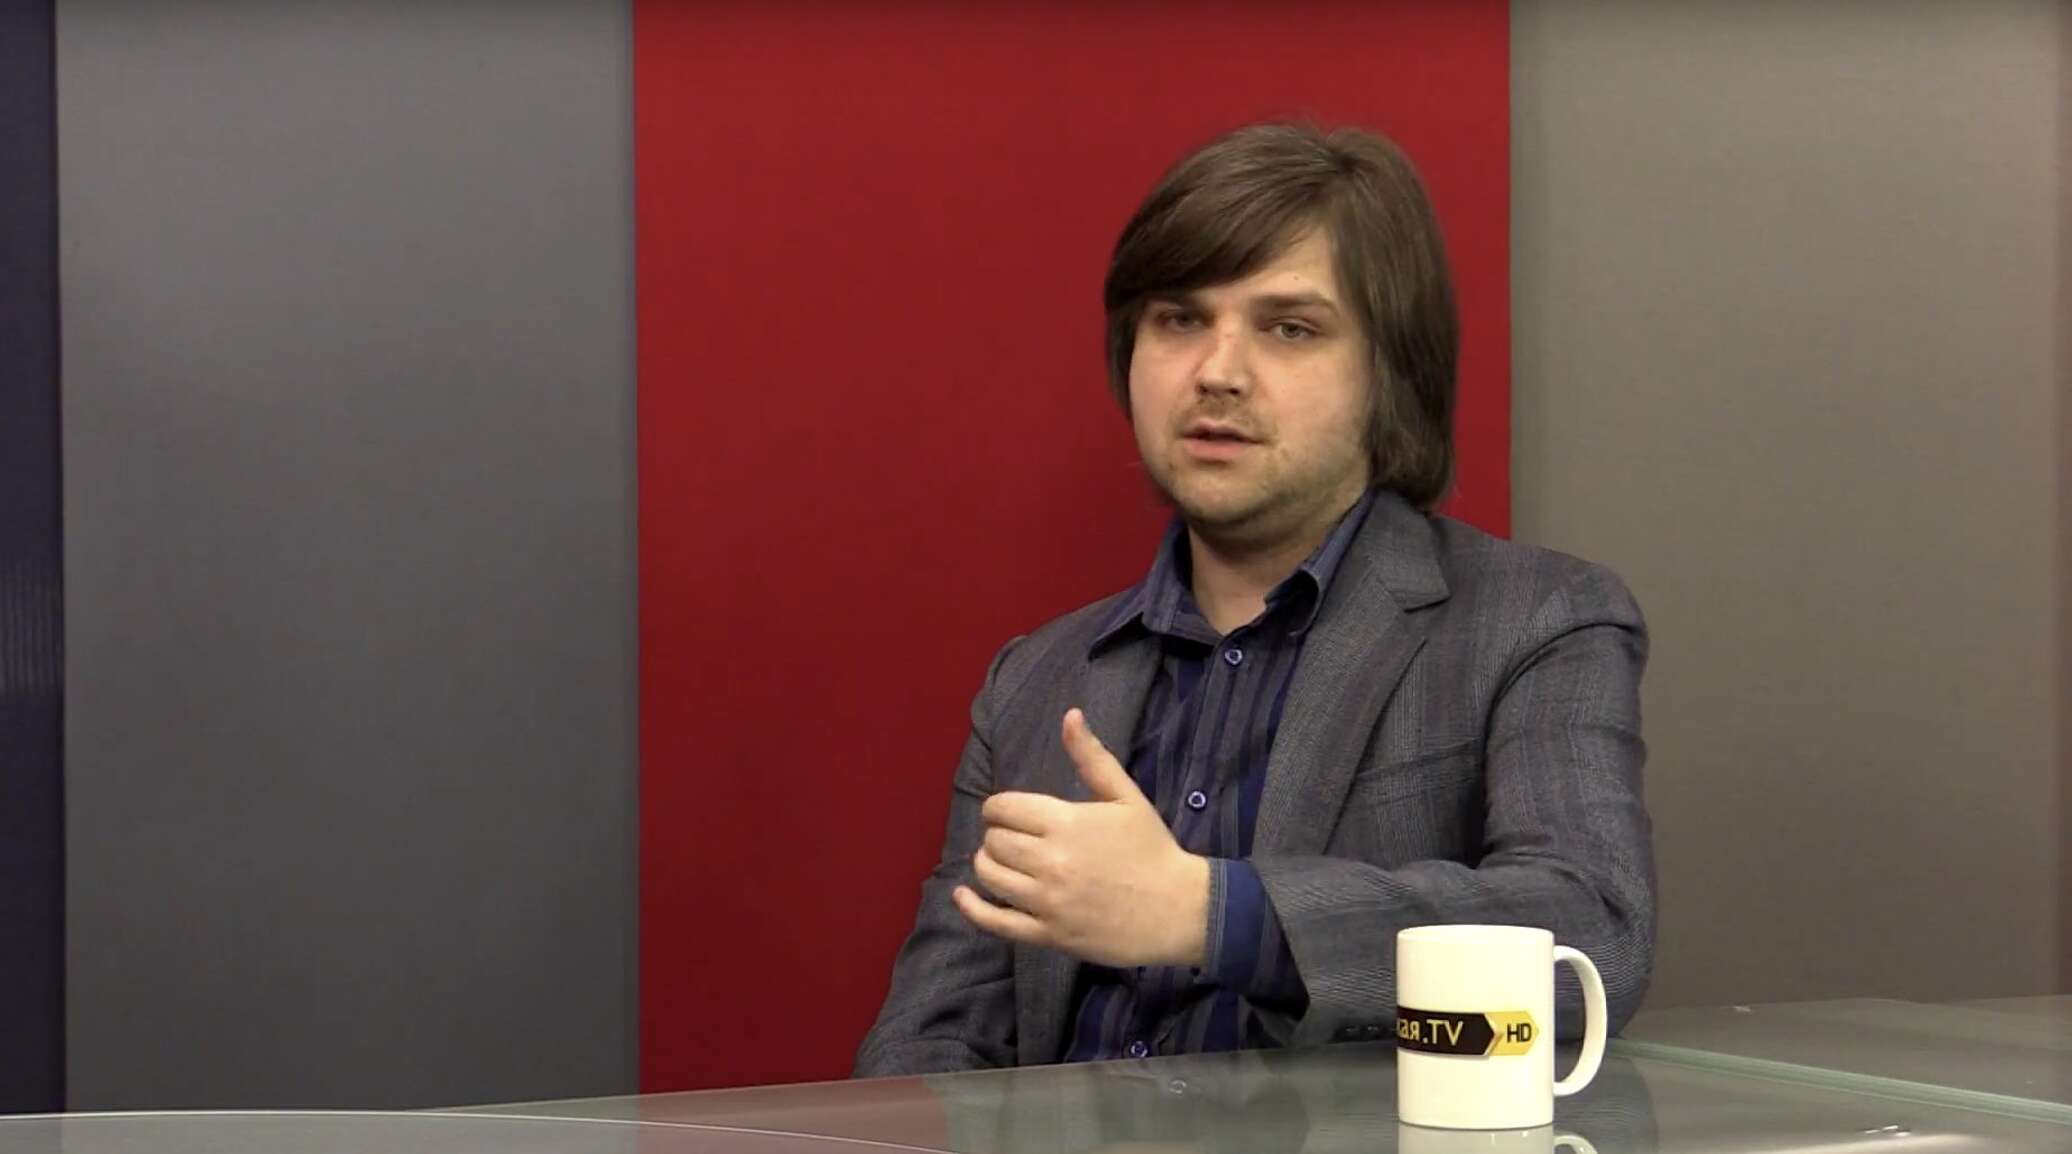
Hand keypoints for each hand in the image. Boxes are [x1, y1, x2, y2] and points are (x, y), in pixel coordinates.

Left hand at [953, 708, 1209, 967]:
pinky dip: (972, 908)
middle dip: (998, 835)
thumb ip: (1092, 757)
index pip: (1003, 808)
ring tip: (1005, 862)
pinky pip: (995, 922)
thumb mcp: (1126, 796)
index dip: (999, 808)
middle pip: (994, 841)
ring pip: (989, 876)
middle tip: (1016, 839)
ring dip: (989, 864)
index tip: (1010, 813)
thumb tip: (1070, 715)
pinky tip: (962, 896)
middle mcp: (1050, 860)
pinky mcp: (1047, 934)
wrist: (1177, 910)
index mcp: (1066, 822)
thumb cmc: (1152, 848)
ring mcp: (1046, 901)